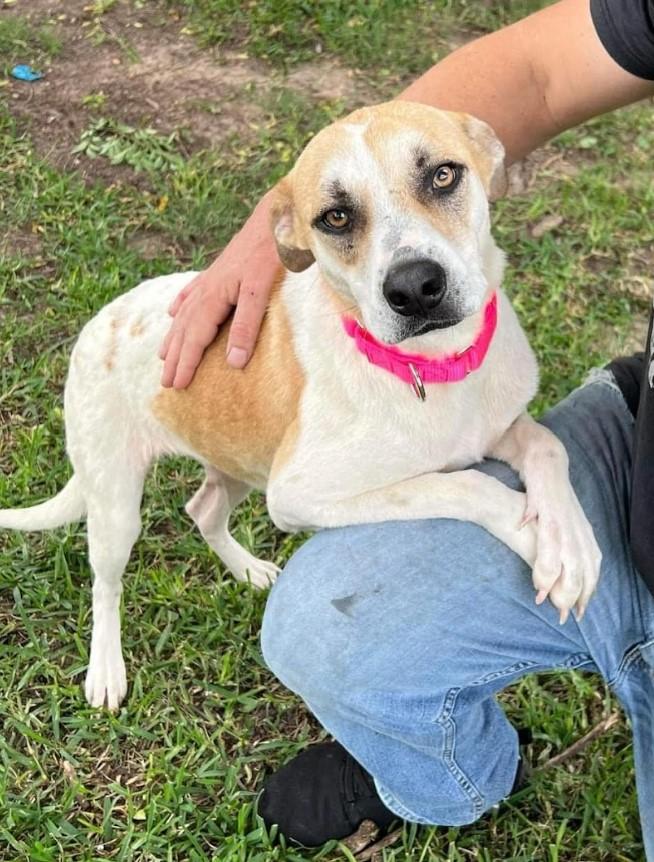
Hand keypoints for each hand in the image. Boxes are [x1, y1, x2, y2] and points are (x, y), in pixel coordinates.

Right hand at [159, 191, 279, 388]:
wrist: (277, 217)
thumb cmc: (271, 254)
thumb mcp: (261, 293)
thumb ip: (246, 327)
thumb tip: (232, 362)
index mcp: (214, 297)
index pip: (195, 338)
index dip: (186, 363)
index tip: (176, 385)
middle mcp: (207, 289)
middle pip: (185, 329)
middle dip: (175, 357)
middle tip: (165, 382)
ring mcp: (211, 279)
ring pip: (185, 313)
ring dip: (174, 336)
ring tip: (162, 355)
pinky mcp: (220, 270)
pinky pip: (192, 293)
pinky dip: (180, 305)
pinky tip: (172, 311)